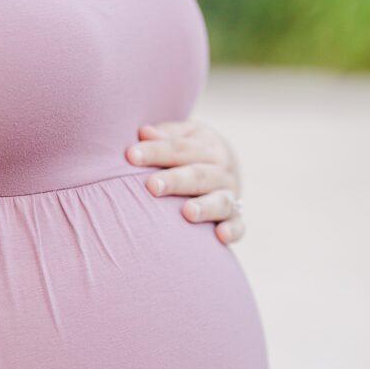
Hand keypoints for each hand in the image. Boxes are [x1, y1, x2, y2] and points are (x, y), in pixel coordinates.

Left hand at [125, 119, 245, 243]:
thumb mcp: (183, 137)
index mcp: (207, 145)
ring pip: (219, 201)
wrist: (227, 168)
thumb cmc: (191, 153)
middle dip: (175, 181)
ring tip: (187, 212)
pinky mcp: (235, 218)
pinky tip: (221, 236)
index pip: (179, 148)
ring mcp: (230, 194)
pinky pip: (238, 226)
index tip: (131, 155)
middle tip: (152, 186)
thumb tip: (143, 133)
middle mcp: (221, 170)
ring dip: (205, 207)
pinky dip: (232, 231)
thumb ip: (164, 137)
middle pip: (197, 175)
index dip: (156, 151)